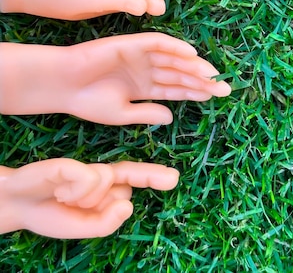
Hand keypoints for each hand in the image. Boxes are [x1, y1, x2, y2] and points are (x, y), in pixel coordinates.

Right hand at [0, 34, 231, 123]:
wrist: (62, 85)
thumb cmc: (86, 101)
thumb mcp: (121, 114)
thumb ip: (147, 113)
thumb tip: (171, 117)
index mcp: (145, 87)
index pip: (177, 89)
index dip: (196, 92)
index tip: (216, 97)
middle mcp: (147, 69)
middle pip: (180, 74)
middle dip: (202, 80)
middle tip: (224, 88)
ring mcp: (141, 56)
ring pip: (174, 59)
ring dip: (193, 66)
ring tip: (212, 75)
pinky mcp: (132, 43)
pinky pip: (158, 43)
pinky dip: (175, 46)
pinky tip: (191, 55)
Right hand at [0, 159, 178, 237]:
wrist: (19, 205)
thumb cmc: (53, 215)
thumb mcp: (83, 228)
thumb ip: (106, 223)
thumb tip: (129, 208)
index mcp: (107, 189)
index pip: (134, 180)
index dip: (154, 176)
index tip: (174, 177)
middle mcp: (102, 175)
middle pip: (122, 189)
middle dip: (102, 205)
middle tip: (77, 207)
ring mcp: (88, 168)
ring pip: (106, 182)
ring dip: (84, 199)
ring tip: (64, 198)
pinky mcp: (72, 163)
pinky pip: (89, 179)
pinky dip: (75, 191)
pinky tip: (60, 189)